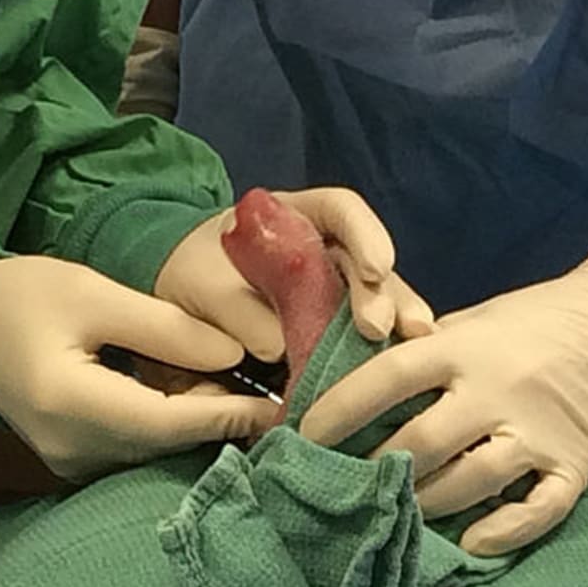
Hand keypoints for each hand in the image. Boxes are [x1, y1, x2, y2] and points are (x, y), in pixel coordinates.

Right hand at [0, 256, 278, 481]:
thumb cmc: (21, 297)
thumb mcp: (94, 295)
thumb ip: (166, 328)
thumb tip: (235, 355)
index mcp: (74, 405)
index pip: (172, 422)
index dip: (231, 415)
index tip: (283, 404)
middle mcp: (75, 450)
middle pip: (168, 442)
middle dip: (220, 416)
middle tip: (264, 381)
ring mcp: (71, 463)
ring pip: (156, 449)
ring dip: (196, 420)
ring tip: (233, 381)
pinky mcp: (73, 461)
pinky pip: (136, 449)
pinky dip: (168, 424)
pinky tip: (186, 391)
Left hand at [155, 187, 434, 361]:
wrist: (178, 300)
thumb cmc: (192, 276)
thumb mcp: (203, 285)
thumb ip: (238, 308)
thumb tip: (278, 348)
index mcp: (294, 216)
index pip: (340, 210)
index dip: (364, 235)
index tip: (374, 269)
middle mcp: (325, 247)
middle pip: (366, 261)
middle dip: (381, 294)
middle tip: (381, 328)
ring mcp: (334, 286)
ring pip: (375, 300)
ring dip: (393, 325)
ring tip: (409, 349)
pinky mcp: (332, 326)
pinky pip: (359, 336)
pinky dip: (375, 354)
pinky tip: (394, 376)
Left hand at [301, 160, 587, 555]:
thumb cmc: (542, 315)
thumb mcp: (477, 317)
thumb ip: (428, 347)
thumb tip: (367, 374)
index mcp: (464, 347)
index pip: (388, 378)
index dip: (340, 408)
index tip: (302, 433)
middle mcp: (496, 390)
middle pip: (420, 444)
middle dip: (373, 471)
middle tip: (338, 488)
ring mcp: (538, 430)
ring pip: (468, 483)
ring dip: (423, 505)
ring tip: (389, 515)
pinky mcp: (577, 461)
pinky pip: (538, 509)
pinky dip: (503, 531)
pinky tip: (469, 542)